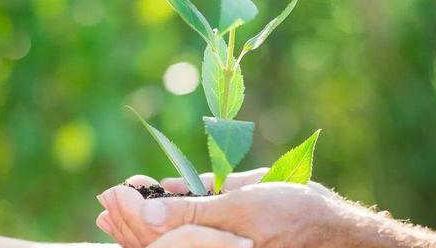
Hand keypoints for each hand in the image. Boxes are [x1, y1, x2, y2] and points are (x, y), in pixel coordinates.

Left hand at [97, 169, 338, 247]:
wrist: (330, 232)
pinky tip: (149, 212)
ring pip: (168, 242)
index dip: (132, 215)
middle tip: (105, 201)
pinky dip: (164, 224)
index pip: (159, 236)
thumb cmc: (291, 212)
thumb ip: (195, 209)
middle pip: (157, 242)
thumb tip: (151, 206)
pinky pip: (188, 238)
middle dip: (128, 220)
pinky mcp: (228, 244)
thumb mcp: (243, 203)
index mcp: (213, 246)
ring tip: (110, 213)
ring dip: (136, 226)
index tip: (112, 193)